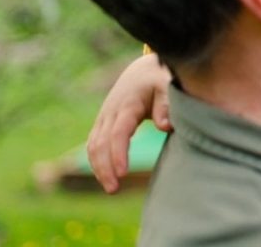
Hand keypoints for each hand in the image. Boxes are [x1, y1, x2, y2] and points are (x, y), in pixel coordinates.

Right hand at [87, 52, 172, 192]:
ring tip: (112, 189)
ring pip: (93, 146)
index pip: (118, 133)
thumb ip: (167, 105)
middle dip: (105, 167)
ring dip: (98, 168)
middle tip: (114, 189)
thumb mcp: (167, 87)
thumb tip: (165, 126)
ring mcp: (103, 118)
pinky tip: (106, 178)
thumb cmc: (159, 81)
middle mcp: (111, 112)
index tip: (123, 173)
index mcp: (127, 105)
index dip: (118, 153)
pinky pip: (93, 145)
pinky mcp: (102, 124)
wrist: (143, 71)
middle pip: (101, 143)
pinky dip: (96, 162)